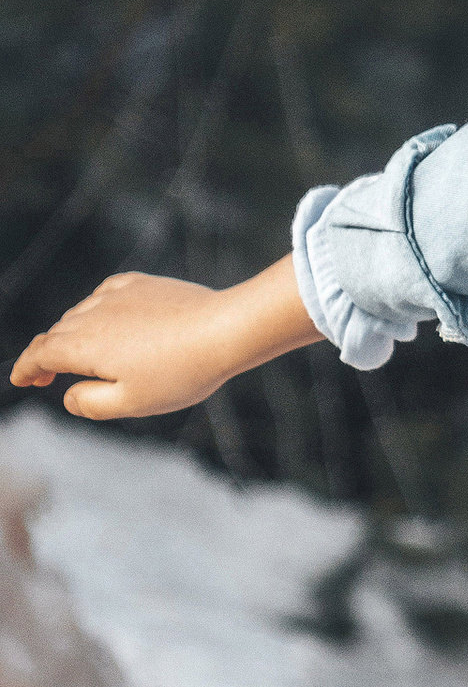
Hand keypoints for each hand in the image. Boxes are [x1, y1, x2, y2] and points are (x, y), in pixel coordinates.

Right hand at [12, 256, 319, 419]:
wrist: (225, 328)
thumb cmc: (180, 372)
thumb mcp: (132, 403)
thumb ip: (91, 403)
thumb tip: (68, 395)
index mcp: (83, 346)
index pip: (40, 355)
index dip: (26, 368)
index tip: (22, 380)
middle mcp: (91, 314)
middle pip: (58, 334)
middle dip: (48, 355)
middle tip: (47, 376)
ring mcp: (116, 294)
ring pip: (81, 314)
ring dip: (74, 334)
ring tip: (83, 356)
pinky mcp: (141, 283)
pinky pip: (107, 295)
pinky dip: (99, 311)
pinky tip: (109, 321)